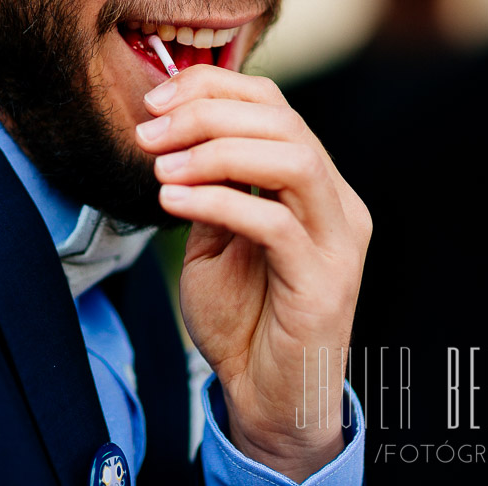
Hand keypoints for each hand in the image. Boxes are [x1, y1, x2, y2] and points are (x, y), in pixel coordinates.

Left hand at [135, 65, 371, 480]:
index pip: (274, 104)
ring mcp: (338, 240)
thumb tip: (172, 133)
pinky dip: (218, 201)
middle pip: (283, 120)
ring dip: (216, 151)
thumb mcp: (216, 239)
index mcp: (314, 184)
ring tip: (160, 168)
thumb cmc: (243, 319)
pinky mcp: (324, 281)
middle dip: (206, 114)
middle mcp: (337, 202)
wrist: (267, 399)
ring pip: (292, 158)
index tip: (155, 100)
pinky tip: (172, 201)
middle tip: (149, 132)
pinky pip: (275, 222)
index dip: (213, 88)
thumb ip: (211, 187)